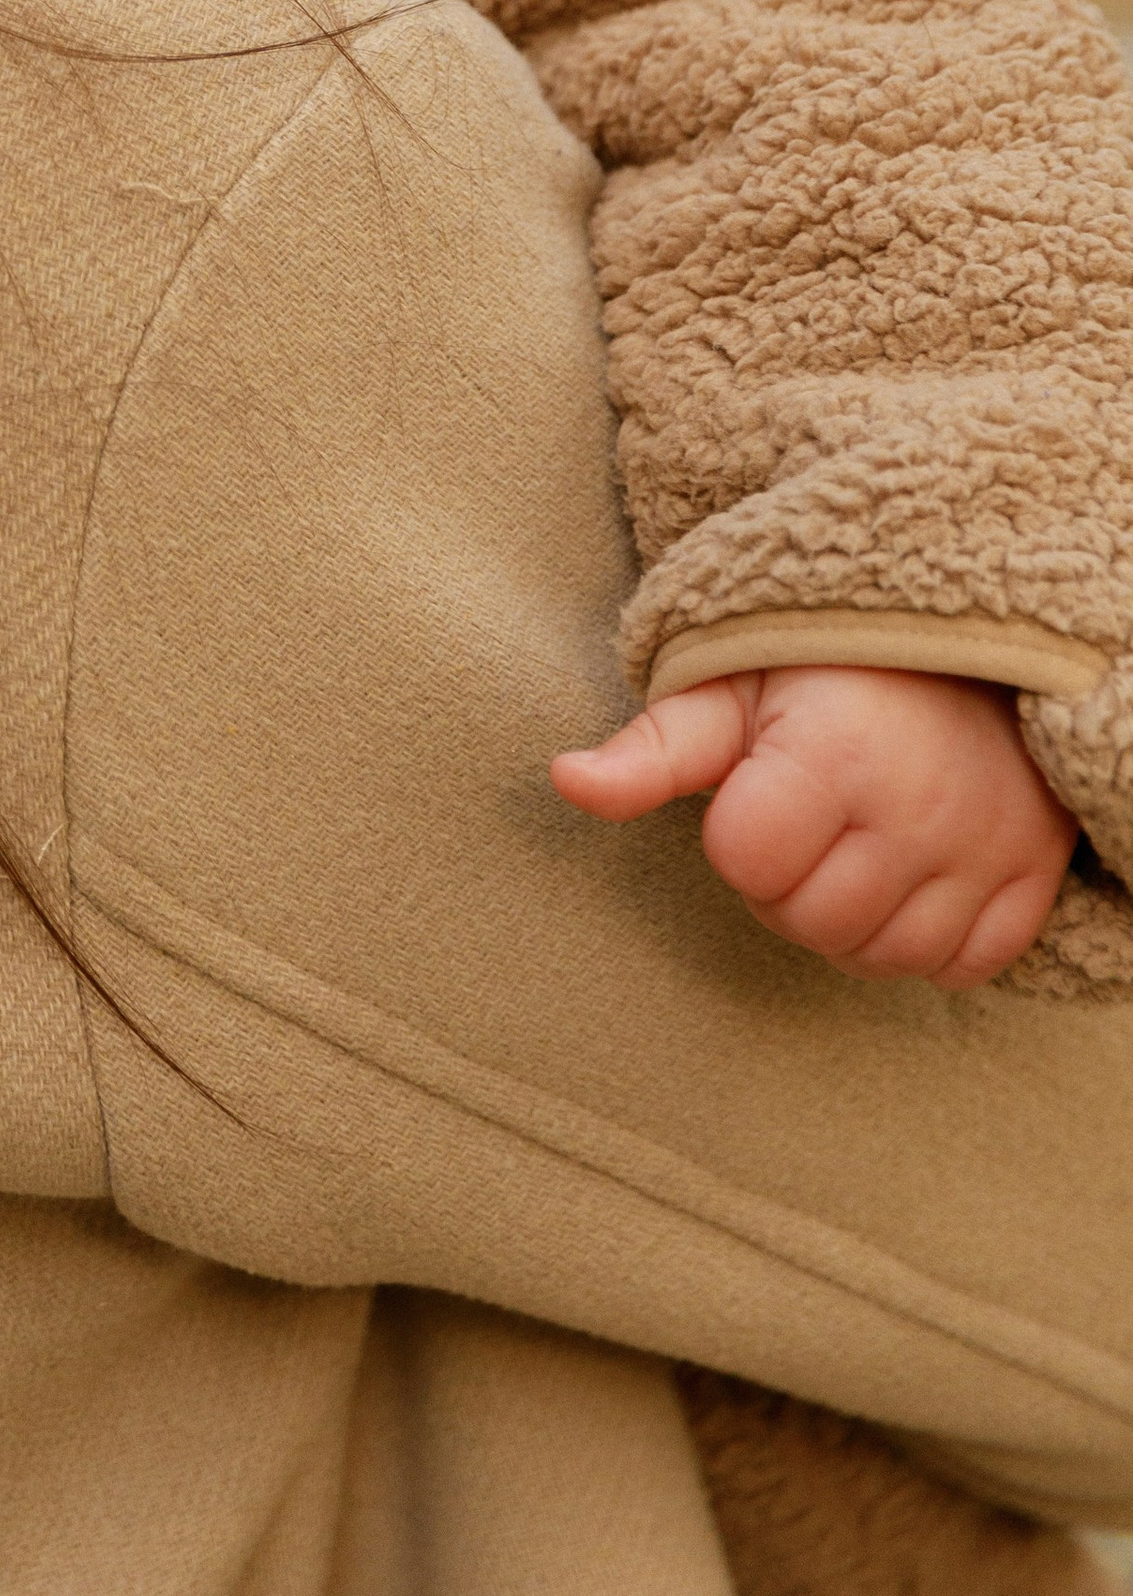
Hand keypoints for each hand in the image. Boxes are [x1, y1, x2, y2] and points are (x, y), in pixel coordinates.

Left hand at [551, 666, 1076, 989]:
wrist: (971, 629)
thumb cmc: (833, 660)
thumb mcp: (732, 681)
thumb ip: (653, 746)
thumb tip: (563, 782)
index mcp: (834, 755)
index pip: (746, 862)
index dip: (736, 834)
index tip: (756, 788)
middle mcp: (917, 810)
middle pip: (810, 923)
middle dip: (786, 882)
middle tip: (804, 818)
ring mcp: (985, 849)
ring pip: (883, 957)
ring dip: (850, 920)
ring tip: (850, 847)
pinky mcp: (1033, 874)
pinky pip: (962, 967)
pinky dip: (926, 942)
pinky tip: (906, 880)